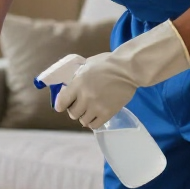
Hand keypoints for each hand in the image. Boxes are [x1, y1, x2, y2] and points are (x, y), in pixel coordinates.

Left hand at [54, 20, 189, 129]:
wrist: (128, 69)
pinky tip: (96, 115)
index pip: (61, 102)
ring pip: (83, 121)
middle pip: (72, 113)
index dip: (61, 104)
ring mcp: (97, 107)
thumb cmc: (108, 63)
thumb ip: (77, 76)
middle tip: (80, 105)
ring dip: (85, 116)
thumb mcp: (87, 65)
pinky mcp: (108, 113)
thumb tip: (70, 84)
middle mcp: (85, 97)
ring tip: (90, 110)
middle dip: (74, 110)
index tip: (63, 104)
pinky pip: (94, 125)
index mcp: (78, 83)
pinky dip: (93, 122)